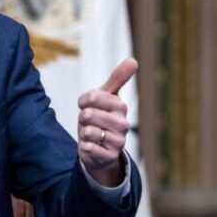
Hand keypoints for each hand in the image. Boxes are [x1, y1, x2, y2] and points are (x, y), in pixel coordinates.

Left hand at [76, 58, 137, 186]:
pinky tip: (92, 146)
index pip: (92, 97)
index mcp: (120, 106)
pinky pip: (88, 147)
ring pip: (88, 131)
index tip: (88, 105)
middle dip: (83, 119)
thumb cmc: (101, 118)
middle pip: (87, 114)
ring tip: (92, 133)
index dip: (83, 101)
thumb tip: (134, 60)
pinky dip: (85, 146)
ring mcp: (118, 141)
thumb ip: (117, 78)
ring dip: (84, 132)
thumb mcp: (106, 97)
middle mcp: (123, 124)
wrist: (100, 148)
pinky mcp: (110, 156)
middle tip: (90, 122)